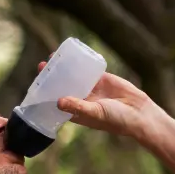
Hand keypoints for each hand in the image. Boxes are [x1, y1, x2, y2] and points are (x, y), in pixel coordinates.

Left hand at [37, 61, 164, 140]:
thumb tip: (58, 101)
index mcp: (74, 112)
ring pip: (72, 76)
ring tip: (52, 57)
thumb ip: (77, 107)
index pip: (54, 102)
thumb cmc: (115, 119)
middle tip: (41, 66)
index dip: (45, 94)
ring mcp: (90, 89)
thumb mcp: (95, 113)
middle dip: (51, 77)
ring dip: (63, 67)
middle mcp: (79, 100)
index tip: (35, 86)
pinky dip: (79, 62)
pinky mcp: (101, 79)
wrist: (139, 112)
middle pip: (61, 86)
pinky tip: (70, 53)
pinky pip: (87, 69)